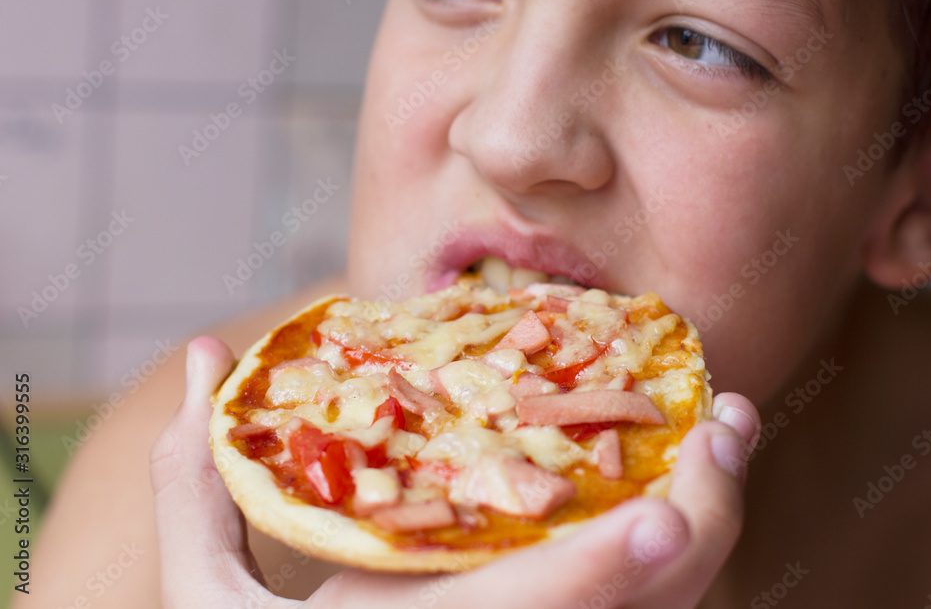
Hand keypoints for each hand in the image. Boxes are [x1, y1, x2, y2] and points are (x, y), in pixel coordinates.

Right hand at [151, 337, 759, 607]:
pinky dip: (683, 559)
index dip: (595, 577)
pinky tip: (680, 490)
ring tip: (721, 437)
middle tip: (725, 421)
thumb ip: (195, 481)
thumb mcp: (199, 594)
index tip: (660, 520)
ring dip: (708, 531)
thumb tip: (205, 354)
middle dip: (699, 524)